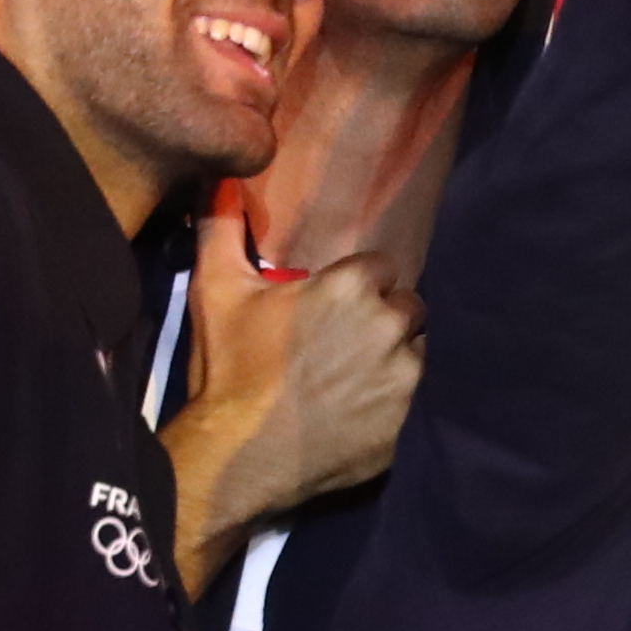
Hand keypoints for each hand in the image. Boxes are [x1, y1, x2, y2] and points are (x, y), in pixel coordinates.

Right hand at [166, 207, 419, 586]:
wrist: (235, 455)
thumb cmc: (229, 366)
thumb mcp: (216, 287)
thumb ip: (223, 224)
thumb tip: (222, 176)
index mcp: (356, 286)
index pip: (381, 266)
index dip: (357, 282)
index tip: (332, 301)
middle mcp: (392, 327)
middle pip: (407, 307)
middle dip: (383, 316)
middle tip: (342, 338)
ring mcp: (402, 381)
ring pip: (413, 354)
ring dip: (390, 358)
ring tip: (347, 376)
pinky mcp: (402, 427)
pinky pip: (404, 404)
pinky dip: (384, 404)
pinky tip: (349, 412)